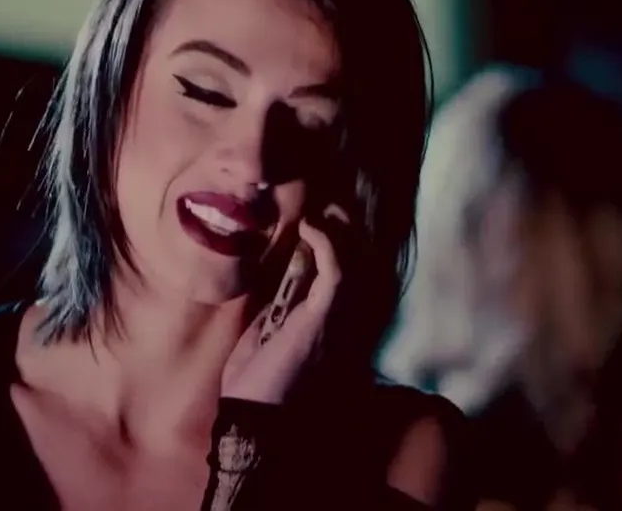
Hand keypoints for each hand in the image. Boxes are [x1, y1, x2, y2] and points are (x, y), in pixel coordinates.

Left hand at [220, 205, 348, 404]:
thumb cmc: (257, 381)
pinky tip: (311, 224)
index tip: (329, 215)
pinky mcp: (322, 320)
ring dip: (341, 228)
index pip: (360, 275)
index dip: (351, 242)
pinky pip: (336, 271)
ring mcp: (339, 321)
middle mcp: (349, 322)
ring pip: (358, 261)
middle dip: (353, 229)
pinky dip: (326, 242)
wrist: (253, 417)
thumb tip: (285, 274)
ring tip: (323, 208)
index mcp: (338, 327)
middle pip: (368, 262)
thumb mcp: (270, 333)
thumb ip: (284, 305)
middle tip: (333, 203)